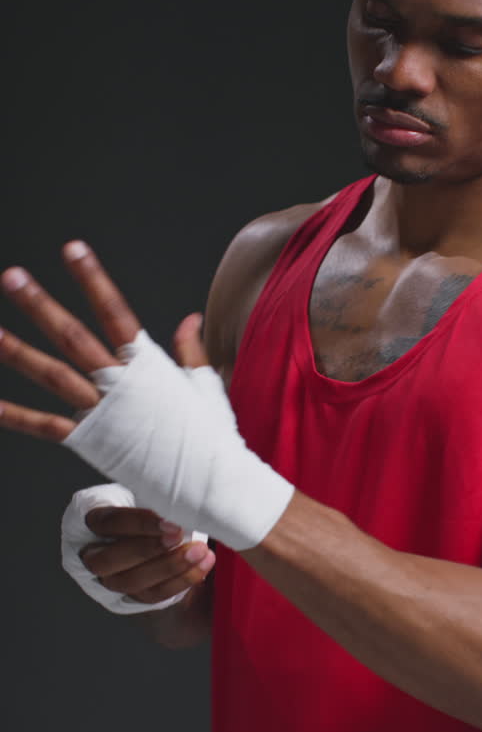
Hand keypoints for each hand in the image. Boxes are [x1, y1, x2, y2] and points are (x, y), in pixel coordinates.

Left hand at [0, 240, 206, 439]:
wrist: (210, 482)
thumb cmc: (213, 436)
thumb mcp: (205, 386)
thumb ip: (190, 351)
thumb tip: (189, 318)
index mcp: (147, 364)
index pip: (114, 310)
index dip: (92, 278)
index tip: (72, 249)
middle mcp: (119, 382)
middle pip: (72, 335)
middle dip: (40, 305)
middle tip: (12, 277)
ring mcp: (102, 412)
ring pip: (52, 374)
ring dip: (18, 352)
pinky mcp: (91, 442)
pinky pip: (46, 426)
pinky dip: (17, 416)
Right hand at [79, 503, 214, 605]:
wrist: (163, 529)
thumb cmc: (153, 502)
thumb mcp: (148, 490)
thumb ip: (156, 493)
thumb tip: (183, 493)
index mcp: (90, 518)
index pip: (107, 523)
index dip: (138, 524)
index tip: (170, 521)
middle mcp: (91, 553)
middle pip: (108, 560)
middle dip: (148, 550)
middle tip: (181, 536)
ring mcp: (109, 579)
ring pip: (131, 581)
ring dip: (169, 567)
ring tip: (200, 552)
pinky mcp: (131, 596)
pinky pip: (153, 595)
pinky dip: (180, 581)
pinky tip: (202, 566)